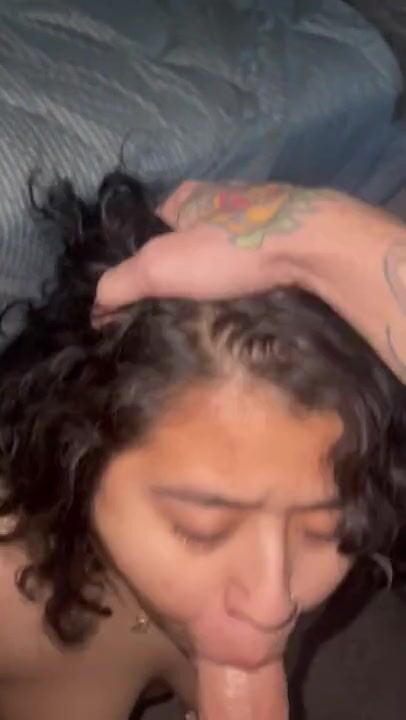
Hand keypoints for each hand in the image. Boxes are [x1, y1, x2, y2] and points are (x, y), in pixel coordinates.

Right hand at [95, 178, 405, 379]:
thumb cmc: (228, 249)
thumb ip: (120, 283)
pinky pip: (254, 260)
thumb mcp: (160, 267)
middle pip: (187, 239)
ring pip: (224, 251)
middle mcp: (222, 198)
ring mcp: (258, 215)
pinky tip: (247, 299)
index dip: (141, 262)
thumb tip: (96, 307)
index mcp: (187, 195)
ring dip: (216, 278)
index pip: (149, 228)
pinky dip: (246, 279)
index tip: (143, 297)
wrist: (311, 244)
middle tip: (177, 307)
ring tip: (212, 310)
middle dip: (181, 271)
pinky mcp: (287, 236)